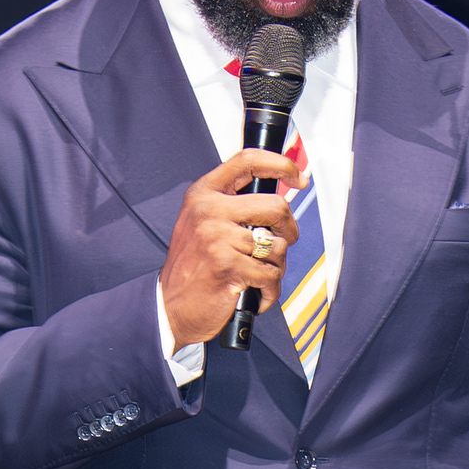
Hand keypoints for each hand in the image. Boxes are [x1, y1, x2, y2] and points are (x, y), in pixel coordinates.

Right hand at [160, 148, 306, 348]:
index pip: (248, 161)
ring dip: (277, 267)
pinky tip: (256, 293)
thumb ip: (232, 207)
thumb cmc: (192, 268)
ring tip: (257, 275)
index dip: (280, 164)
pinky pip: (272, 275)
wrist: (170, 307)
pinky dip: (270, 290)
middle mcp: (209, 210)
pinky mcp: (229, 266)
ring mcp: (218, 237)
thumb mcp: (202, 224)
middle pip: (276, 206)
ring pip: (278, 246)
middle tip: (283, 242)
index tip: (299, 177)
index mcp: (203, 194)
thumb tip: (277, 202)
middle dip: (289, 230)